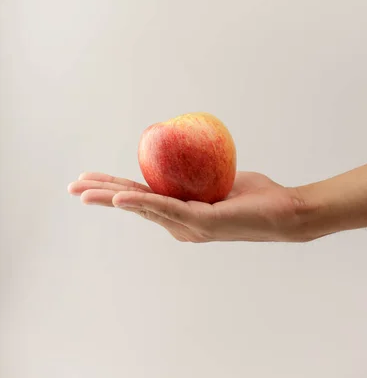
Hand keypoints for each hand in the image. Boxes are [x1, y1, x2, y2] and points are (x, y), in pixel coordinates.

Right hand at [68, 171, 310, 242]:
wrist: (283, 211)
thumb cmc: (255, 195)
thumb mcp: (218, 179)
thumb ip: (198, 172)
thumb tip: (186, 151)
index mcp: (181, 215)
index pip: (141, 199)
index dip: (114, 189)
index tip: (90, 180)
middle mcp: (180, 225)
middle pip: (133, 205)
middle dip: (101, 195)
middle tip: (72, 187)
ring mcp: (189, 226)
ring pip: (142, 207)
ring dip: (111, 198)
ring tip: (85, 191)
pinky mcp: (202, 223)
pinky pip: (166, 208)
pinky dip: (142, 202)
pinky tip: (121, 198)